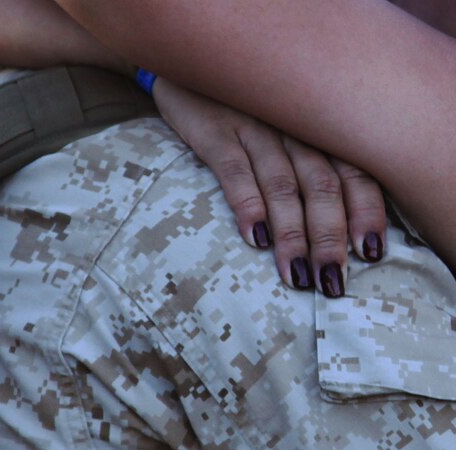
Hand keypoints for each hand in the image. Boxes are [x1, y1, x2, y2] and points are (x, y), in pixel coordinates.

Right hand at [151, 78, 387, 296]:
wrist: (189, 57)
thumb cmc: (244, 99)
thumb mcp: (286, 119)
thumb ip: (309, 157)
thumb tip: (333, 215)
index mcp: (316, 126)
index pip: (354, 171)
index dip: (366, 212)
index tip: (370, 254)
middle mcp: (294, 126)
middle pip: (322, 186)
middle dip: (330, 238)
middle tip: (332, 282)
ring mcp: (255, 128)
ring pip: (283, 185)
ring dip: (293, 234)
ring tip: (296, 275)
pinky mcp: (214, 131)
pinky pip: (235, 170)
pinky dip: (247, 204)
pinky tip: (255, 238)